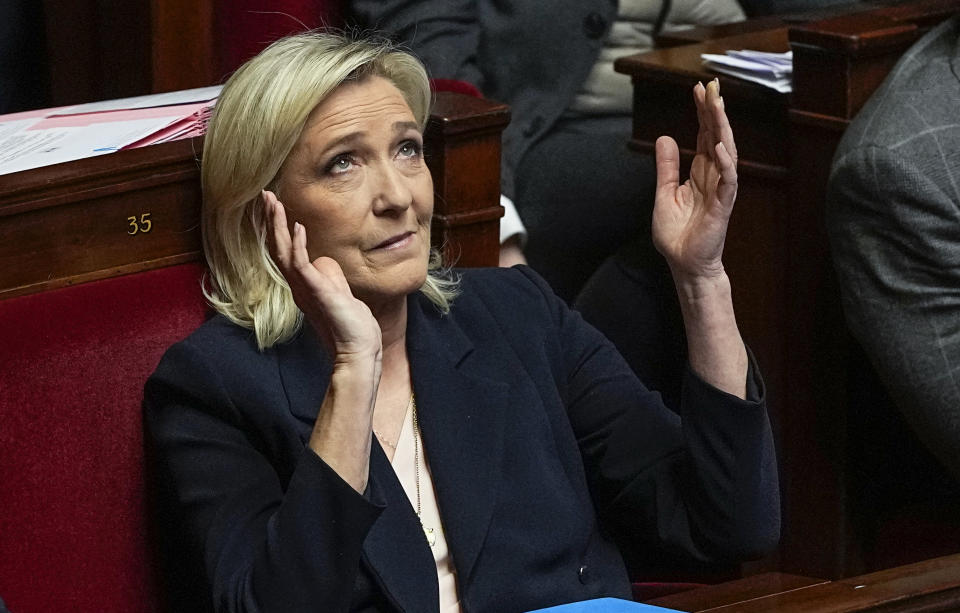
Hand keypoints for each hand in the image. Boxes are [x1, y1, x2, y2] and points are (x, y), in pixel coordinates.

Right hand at [262, 190, 381, 362]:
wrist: (358, 349)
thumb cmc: (352, 325)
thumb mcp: (340, 293)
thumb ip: (329, 275)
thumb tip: (323, 260)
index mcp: (303, 286)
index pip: (285, 252)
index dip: (278, 229)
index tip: (275, 207)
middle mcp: (298, 287)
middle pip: (278, 248)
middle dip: (272, 220)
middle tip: (266, 196)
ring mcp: (305, 289)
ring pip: (284, 252)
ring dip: (279, 226)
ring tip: (274, 203)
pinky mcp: (316, 292)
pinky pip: (301, 265)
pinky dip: (298, 245)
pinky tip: (298, 227)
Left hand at [652, 79, 737, 281]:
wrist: (684, 264)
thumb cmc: (677, 234)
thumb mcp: (663, 193)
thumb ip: (667, 167)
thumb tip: (666, 138)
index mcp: (699, 173)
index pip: (704, 136)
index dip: (702, 113)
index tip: (698, 90)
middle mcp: (713, 177)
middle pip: (717, 137)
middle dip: (715, 111)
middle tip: (712, 86)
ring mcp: (721, 190)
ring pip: (727, 152)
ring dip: (723, 128)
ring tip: (718, 105)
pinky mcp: (723, 206)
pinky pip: (728, 181)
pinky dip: (726, 163)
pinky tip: (721, 146)